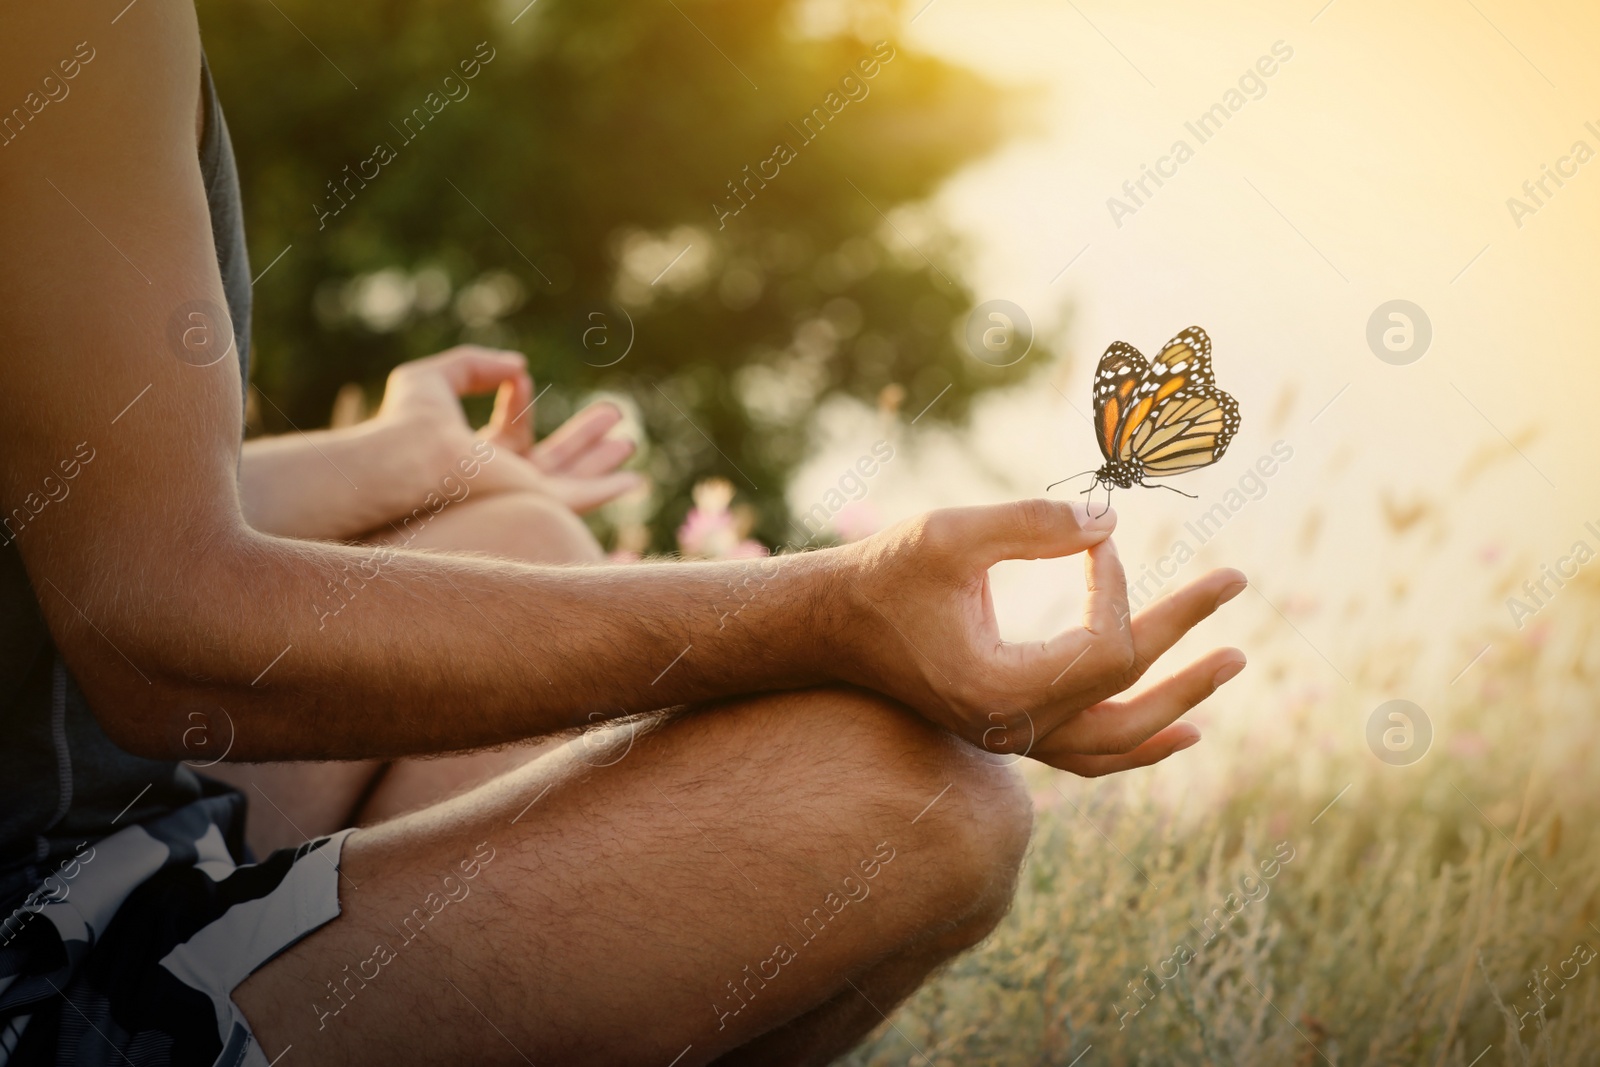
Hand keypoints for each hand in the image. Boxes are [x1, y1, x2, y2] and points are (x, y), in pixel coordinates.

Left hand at [372, 346, 642, 512]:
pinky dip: (607, 490)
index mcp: (471, 456)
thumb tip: (519, 368)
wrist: (410, 457)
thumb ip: (476, 364)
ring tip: (629, 442)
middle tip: (612, 415)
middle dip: (582, 440)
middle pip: (550, 459)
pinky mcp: (533, 504)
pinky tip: (634, 481)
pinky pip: (578, 500)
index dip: (518, 402)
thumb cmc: (409, 420)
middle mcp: (497, 480)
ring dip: (601, 461)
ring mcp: (516, 495)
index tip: (520, 377)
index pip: (508, 429)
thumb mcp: (435, 378)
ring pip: (570, 478)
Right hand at [835, 499, 1246, 776]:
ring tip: (1229, 666)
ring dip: (1177, 698)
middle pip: (1128, 693)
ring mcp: (1011, 737)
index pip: (1106, 648)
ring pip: (1115, 739)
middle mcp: (1013, 728)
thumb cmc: (883, 575)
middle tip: (1234, 582)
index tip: (1094, 537)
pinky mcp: (1007, 727)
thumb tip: (1113, 522)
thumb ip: (1036, 524)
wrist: (828, 623)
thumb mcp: (952, 535)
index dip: (1118, 585)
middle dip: (1185, 636)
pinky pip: (1087, 753)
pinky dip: (1138, 743)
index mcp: (1002, 690)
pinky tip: (1182, 731)